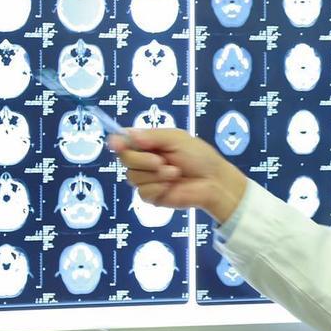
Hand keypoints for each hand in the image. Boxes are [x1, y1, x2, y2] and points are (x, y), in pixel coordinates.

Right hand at [108, 128, 247, 222]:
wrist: (214, 181)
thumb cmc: (199, 157)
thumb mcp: (177, 139)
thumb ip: (153, 136)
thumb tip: (127, 134)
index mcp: (151, 144)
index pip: (126, 142)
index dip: (118, 142)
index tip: (116, 144)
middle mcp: (145, 160)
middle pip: (125, 159)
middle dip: (141, 160)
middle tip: (161, 161)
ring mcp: (148, 179)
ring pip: (132, 177)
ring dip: (154, 174)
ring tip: (175, 173)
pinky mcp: (152, 196)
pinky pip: (142, 192)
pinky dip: (157, 187)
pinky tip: (171, 185)